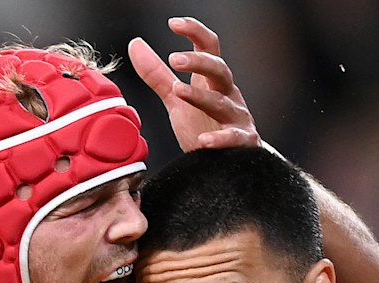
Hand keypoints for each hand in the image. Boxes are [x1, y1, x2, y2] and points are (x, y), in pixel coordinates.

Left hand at [129, 16, 260, 152]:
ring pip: (222, 102)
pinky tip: (203, 140)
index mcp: (212, 81)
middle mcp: (228, 94)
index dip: (195, 31)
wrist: (228, 162)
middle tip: (173, 60)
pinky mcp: (242, 143)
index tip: (173, 23)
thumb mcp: (177, 100)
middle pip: (219, 69)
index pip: (209, 47)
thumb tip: (135, 44)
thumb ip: (157, 75)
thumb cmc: (204, 127)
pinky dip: (219, 139)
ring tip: (178, 91)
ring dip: (200, 96)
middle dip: (198, 62)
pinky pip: (233, 138)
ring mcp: (237, 118)